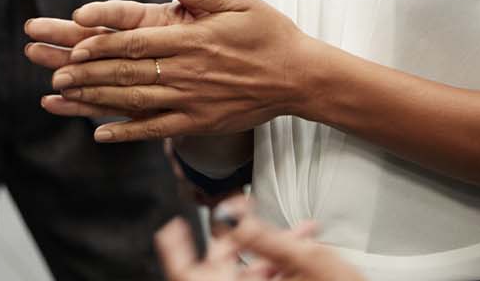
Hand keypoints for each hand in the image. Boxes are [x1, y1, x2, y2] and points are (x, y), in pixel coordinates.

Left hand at [45, 0, 323, 141]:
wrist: (299, 77)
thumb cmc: (269, 32)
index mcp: (193, 38)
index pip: (137, 41)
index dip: (102, 43)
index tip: (73, 43)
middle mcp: (187, 71)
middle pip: (128, 72)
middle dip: (87, 72)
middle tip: (53, 72)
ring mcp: (191, 100)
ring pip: (135, 100)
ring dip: (96, 98)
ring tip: (65, 95)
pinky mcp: (198, 121)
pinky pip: (156, 130)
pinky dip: (126, 133)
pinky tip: (100, 133)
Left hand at [153, 199, 358, 280]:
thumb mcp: (302, 262)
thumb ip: (264, 239)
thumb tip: (233, 216)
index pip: (189, 271)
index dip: (177, 249)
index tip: (172, 227)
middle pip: (226, 265)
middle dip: (243, 232)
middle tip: (247, 206)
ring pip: (255, 271)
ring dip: (274, 245)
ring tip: (299, 227)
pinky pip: (274, 278)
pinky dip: (286, 262)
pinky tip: (307, 243)